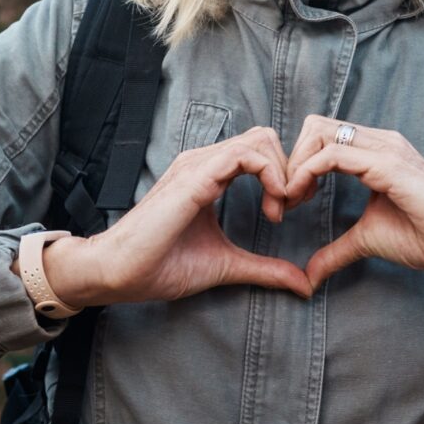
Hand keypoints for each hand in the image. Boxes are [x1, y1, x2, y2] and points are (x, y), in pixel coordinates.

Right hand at [39, 127, 311, 306]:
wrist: (119, 273)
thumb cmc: (161, 266)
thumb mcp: (227, 266)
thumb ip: (264, 270)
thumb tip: (304, 285)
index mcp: (209, 174)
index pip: (259, 151)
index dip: (284, 176)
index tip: (286, 212)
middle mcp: (204, 162)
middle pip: (264, 138)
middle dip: (289, 169)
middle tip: (289, 208)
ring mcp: (197, 165)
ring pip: (259, 140)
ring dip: (283, 172)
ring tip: (280, 210)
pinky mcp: (195, 177)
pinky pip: (245, 155)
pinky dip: (271, 175)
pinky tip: (273, 207)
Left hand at [285, 115, 423, 294]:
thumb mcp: (368, 240)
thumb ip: (337, 250)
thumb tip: (309, 274)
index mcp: (376, 151)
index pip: (322, 136)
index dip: (298, 164)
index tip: (289, 201)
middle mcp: (380, 141)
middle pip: (314, 126)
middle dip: (291, 159)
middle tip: (286, 199)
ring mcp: (385, 149)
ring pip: (319, 132)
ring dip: (295, 165)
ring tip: (290, 199)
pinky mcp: (388, 165)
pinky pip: (332, 155)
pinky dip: (307, 173)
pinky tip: (301, 197)